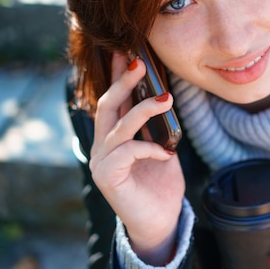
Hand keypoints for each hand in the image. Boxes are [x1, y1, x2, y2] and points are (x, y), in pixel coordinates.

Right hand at [89, 52, 185, 264]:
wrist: (161, 219)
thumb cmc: (161, 181)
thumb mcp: (162, 145)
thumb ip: (157, 124)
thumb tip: (163, 94)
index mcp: (114, 136)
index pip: (115, 100)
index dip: (119, 75)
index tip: (126, 50)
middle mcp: (103, 146)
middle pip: (108, 106)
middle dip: (123, 81)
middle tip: (140, 61)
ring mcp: (102, 161)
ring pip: (119, 126)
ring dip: (143, 109)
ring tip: (167, 98)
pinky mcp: (107, 177)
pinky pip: (129, 152)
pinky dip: (150, 148)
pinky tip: (167, 155)